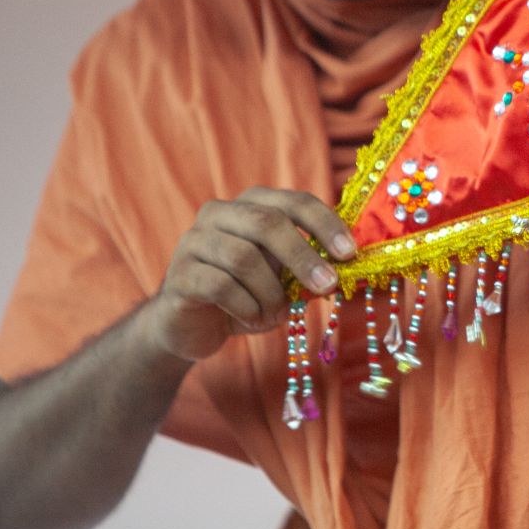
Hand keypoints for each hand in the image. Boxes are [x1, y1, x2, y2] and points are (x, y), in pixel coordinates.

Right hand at [142, 187, 356, 362]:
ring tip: (277, 315)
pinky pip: (220, 286)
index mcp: (251, 204)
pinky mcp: (179, 274)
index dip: (324, 224)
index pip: (294, 202)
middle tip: (327, 286)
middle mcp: (219, 213)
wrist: (193, 327)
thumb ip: (308, 266)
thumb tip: (348, 266)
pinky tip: (253, 319)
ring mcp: (193, 241)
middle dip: (303, 257)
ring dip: (271, 293)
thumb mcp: (283, 278)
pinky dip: (247, 307)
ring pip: (244, 258)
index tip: (349, 253)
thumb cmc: (247, 295)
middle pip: (267, 223)